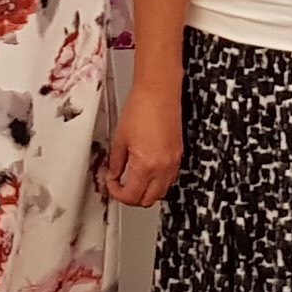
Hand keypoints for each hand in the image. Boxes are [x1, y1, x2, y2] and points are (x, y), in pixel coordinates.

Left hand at [101, 81, 181, 207]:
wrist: (159, 91)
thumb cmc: (142, 107)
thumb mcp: (120, 138)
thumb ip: (116, 162)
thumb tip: (114, 174)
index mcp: (146, 165)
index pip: (132, 196)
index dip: (117, 194)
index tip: (112, 185)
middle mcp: (163, 167)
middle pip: (148, 200)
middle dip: (132, 197)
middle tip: (121, 186)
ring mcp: (173, 162)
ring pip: (161, 192)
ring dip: (146, 191)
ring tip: (133, 179)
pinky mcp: (179, 154)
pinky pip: (170, 179)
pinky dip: (158, 182)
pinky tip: (148, 171)